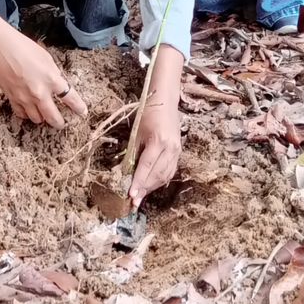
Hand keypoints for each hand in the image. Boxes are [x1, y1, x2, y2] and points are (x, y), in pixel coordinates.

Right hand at [0, 28, 87, 126]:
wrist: (0, 47)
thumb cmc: (24, 47)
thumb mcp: (47, 59)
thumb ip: (54, 74)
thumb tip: (57, 84)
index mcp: (52, 79)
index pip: (70, 99)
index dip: (78, 107)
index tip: (82, 112)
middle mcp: (39, 92)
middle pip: (53, 117)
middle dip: (60, 122)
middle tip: (62, 123)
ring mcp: (24, 98)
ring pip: (37, 119)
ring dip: (42, 118)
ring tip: (45, 116)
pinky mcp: (12, 98)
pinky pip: (21, 114)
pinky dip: (27, 115)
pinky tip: (29, 111)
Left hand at [128, 92, 181, 206]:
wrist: (166, 101)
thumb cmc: (148, 113)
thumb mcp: (137, 132)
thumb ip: (133, 153)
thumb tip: (125, 173)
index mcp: (158, 141)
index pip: (146, 167)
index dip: (138, 182)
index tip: (131, 195)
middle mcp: (170, 148)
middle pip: (157, 174)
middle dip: (144, 189)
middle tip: (133, 202)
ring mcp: (176, 150)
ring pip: (164, 175)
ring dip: (152, 187)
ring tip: (140, 197)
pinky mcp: (178, 152)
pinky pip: (169, 171)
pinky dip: (159, 180)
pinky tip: (151, 186)